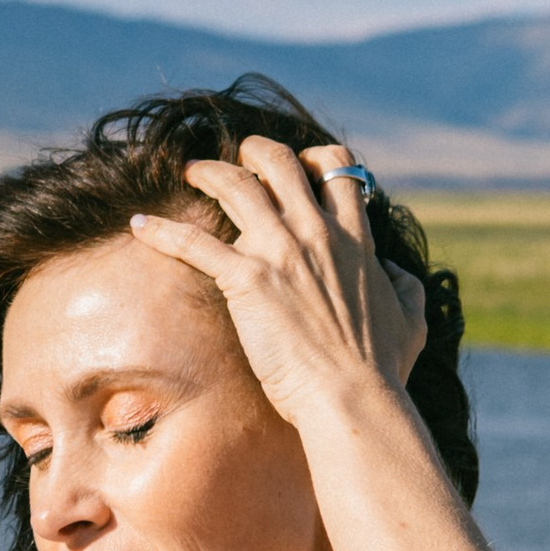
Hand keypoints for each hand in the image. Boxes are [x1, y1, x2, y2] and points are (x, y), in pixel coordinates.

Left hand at [130, 138, 427, 425]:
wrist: (353, 398)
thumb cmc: (382, 369)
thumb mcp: (411, 318)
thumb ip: (404, 286)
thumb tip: (394, 272)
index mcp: (355, 237)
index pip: (336, 168)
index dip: (313, 157)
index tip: (297, 166)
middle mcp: (316, 232)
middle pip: (279, 162)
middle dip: (253, 152)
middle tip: (236, 159)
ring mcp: (280, 251)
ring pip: (234, 185)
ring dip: (207, 171)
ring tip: (188, 171)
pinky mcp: (246, 279)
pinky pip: (193, 242)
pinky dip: (162, 230)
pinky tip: (139, 225)